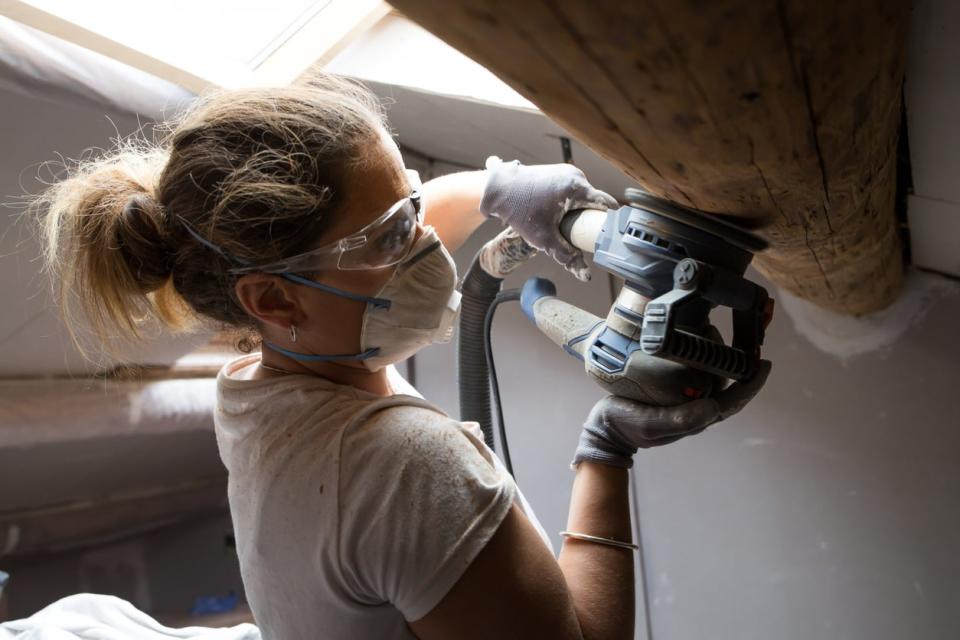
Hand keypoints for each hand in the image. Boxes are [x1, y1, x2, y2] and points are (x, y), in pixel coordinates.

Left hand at [479, 157, 617, 281]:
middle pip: (594, 203)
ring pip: (584, 197)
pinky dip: (570, 202)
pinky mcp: (560, 171)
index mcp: (577, 187)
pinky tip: (557, 212)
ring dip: (579, 211)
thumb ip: (566, 256)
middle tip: (578, 234)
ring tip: (564, 223)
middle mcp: (576, 175)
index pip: (607, 205)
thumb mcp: (544, 238)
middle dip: (589, 219)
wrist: (498, 189)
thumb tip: (584, 275)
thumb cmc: (519, 211)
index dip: (609, 223)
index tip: (607, 236)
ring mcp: (568, 171)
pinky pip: (574, 190)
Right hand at [573, 360, 772, 467]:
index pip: (733, 401)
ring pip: (714, 381)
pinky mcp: (672, 395)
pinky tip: (698, 346)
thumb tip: (713, 408)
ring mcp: (684, 403)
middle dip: (740, 366)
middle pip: (728, 388)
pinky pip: (697, 377)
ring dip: (722, 360)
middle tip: (745, 343)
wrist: (605, 429)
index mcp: (696, 419)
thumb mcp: (651, 423)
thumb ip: (681, 419)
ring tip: (720, 337)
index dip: (752, 383)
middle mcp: (695, 410)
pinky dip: (704, 361)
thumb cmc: (627, 425)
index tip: (765, 364)